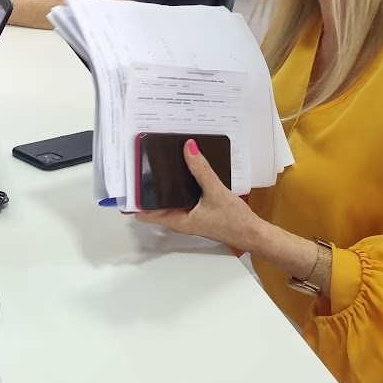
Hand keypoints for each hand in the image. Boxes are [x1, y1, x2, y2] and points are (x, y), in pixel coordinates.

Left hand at [134, 139, 261, 249]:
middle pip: (154, 203)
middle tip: (142, 164)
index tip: (128, 181)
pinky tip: (183, 171)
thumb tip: (189, 148)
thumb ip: (201, 170)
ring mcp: (187, 215)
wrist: (254, 233)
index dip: (134, 199)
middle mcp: (178, 219)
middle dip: (149, 186)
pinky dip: (178, 185)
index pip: (144, 213)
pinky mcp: (197, 211)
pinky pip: (181, 197)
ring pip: (168, 199)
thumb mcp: (215, 192)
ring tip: (159, 163)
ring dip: (164, 185)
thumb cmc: (234, 221)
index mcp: (177, 220)